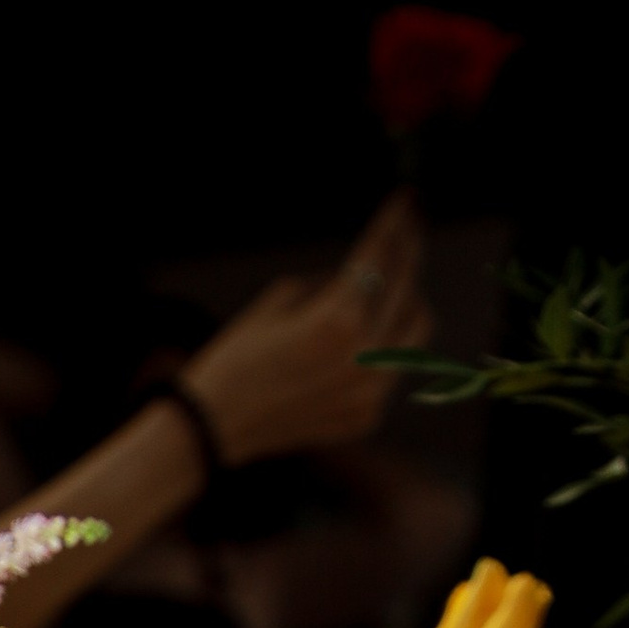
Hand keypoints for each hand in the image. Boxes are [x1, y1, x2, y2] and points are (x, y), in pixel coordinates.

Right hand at [178, 192, 429, 468]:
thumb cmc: (238, 356)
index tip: (408, 200)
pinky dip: (383, 349)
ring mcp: (369, 392)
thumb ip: (335, 282)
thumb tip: (371, 275)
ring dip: (407, 302)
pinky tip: (362, 341)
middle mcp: (365, 357)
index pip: (380, 255)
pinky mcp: (366, 418)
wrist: (212, 426)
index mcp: (340, 319)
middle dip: (407, 252)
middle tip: (409, 229)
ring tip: (392, 286)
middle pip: (407, 286)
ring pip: (416, 330)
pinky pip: (392, 370)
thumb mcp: (282, 297)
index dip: (395, 221)